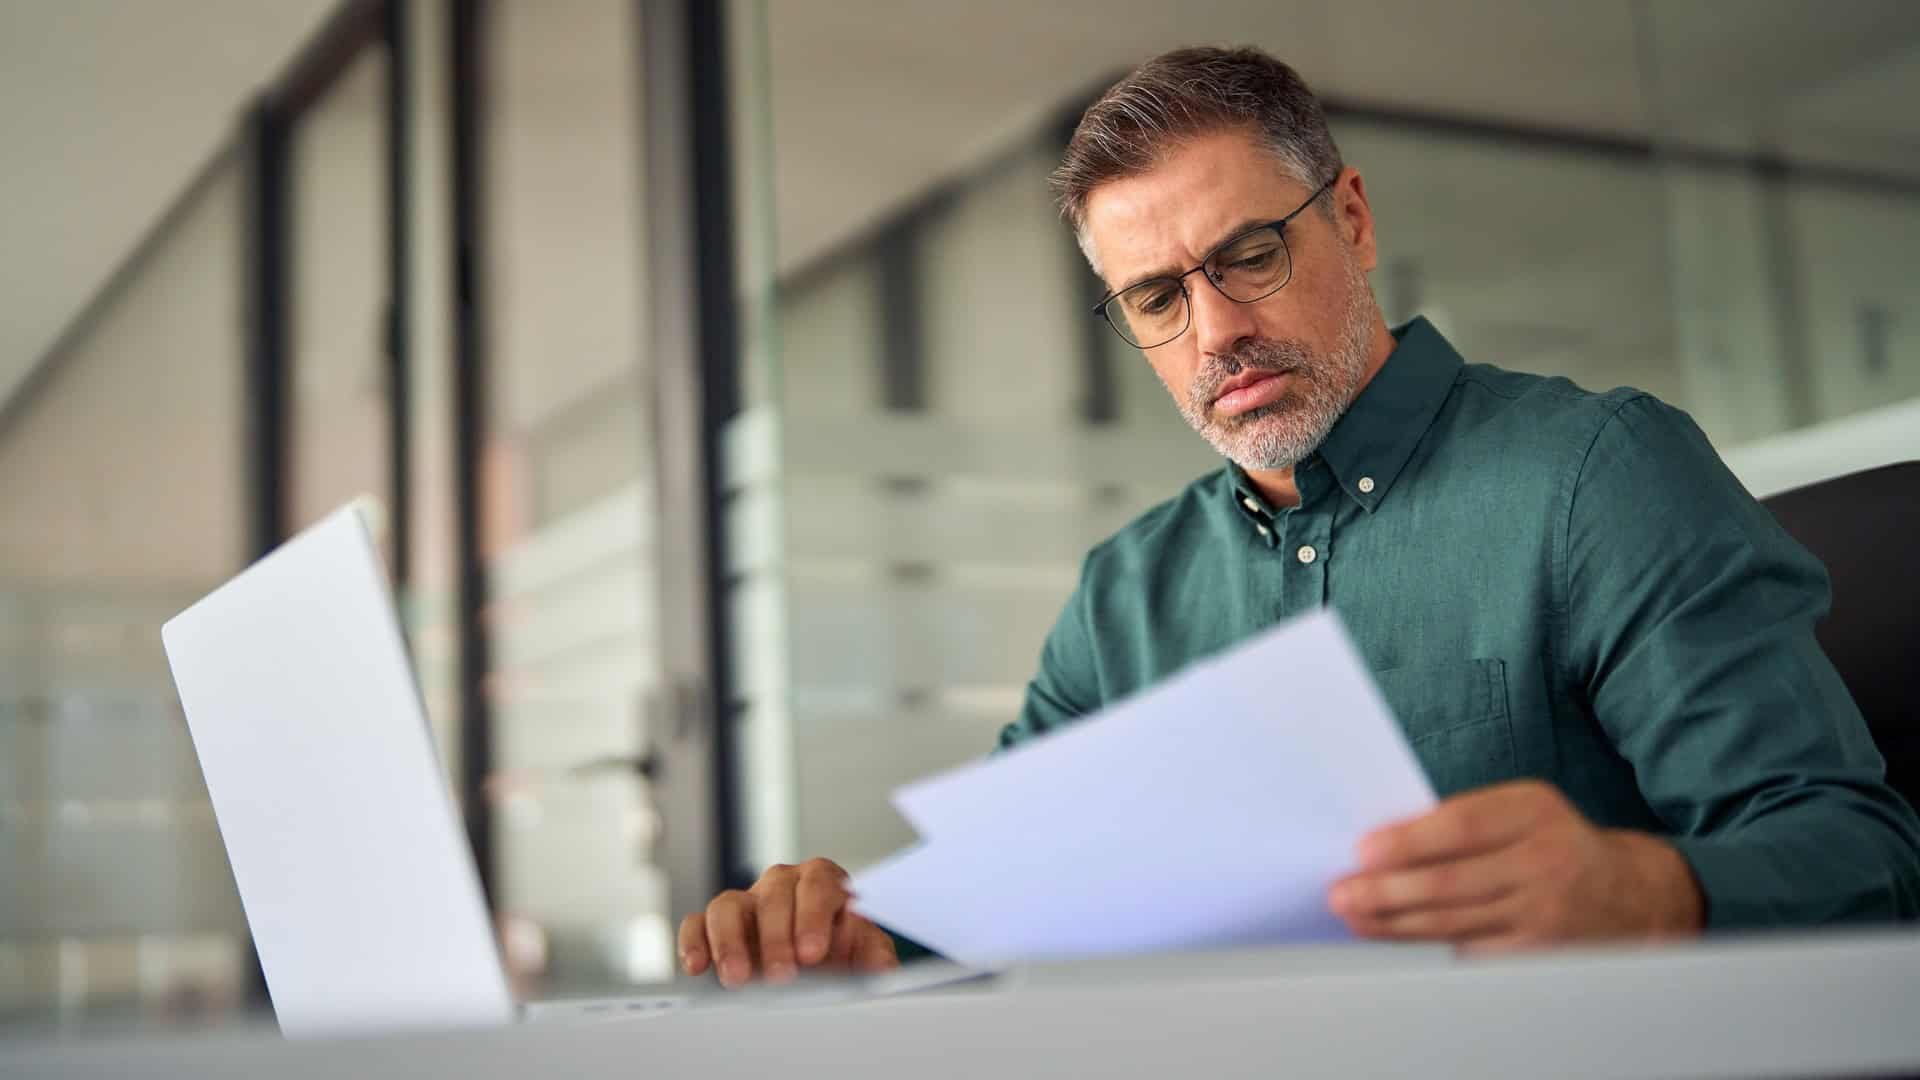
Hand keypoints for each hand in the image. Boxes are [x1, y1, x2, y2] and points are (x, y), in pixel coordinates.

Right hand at [678, 858, 899, 987]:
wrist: (818, 967)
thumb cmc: (842, 954)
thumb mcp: (867, 955)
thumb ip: (877, 957)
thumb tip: (885, 971)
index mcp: (823, 883)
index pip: (818, 884)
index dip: (814, 916)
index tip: (813, 952)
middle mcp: (782, 886)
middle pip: (774, 894)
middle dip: (777, 937)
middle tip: (782, 976)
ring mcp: (747, 902)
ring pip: (729, 904)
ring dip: (730, 942)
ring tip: (738, 979)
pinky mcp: (716, 925)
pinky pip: (697, 923)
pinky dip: (695, 942)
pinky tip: (698, 967)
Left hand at [1328, 780, 1703, 950]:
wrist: (1632, 894)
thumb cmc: (1553, 842)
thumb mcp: (1521, 811)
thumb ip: (1466, 819)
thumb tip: (1386, 841)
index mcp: (1534, 812)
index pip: (1461, 826)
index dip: (1409, 841)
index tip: (1364, 851)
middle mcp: (1544, 861)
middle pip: (1451, 882)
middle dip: (1386, 891)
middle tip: (1342, 893)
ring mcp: (1545, 912)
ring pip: (1454, 922)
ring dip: (1394, 923)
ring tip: (1355, 916)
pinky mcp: (1540, 952)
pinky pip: (1472, 951)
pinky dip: (1428, 947)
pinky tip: (1396, 940)